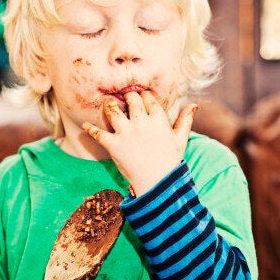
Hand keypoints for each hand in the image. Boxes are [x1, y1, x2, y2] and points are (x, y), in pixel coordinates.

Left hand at [82, 91, 197, 195]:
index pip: (148, 98)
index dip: (143, 95)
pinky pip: (99, 134)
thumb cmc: (170, 162)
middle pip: (131, 99)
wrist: (158, 183)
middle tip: (125, 98)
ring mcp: (126, 133)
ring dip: (109, 105)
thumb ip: (185, 120)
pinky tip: (85, 126)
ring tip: (108, 104)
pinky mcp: (113, 145)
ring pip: (113, 110)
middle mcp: (141, 122)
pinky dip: (90, 130)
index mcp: (158, 119)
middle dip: (128, 96)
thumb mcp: (180, 140)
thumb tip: (194, 105)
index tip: (141, 96)